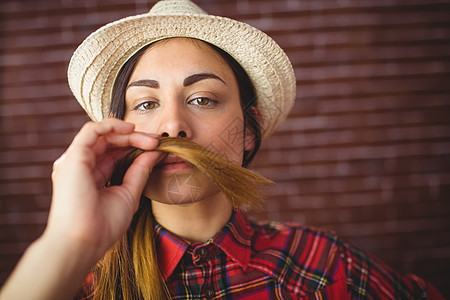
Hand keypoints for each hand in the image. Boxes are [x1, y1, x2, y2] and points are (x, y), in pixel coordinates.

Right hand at [0, 118, 162, 299]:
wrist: (85, 241)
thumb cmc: (104, 225)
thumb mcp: (129, 193)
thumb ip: (140, 171)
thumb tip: (156, 152)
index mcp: (92, 177)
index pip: (115, 154)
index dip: (136, 148)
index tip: (158, 149)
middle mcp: (81, 166)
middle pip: (110, 143)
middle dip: (135, 138)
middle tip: (157, 141)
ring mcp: (75, 161)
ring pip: (102, 135)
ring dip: (128, 133)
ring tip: (150, 139)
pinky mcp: (73, 157)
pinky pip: (91, 130)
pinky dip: (111, 125)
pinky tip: (131, 129)